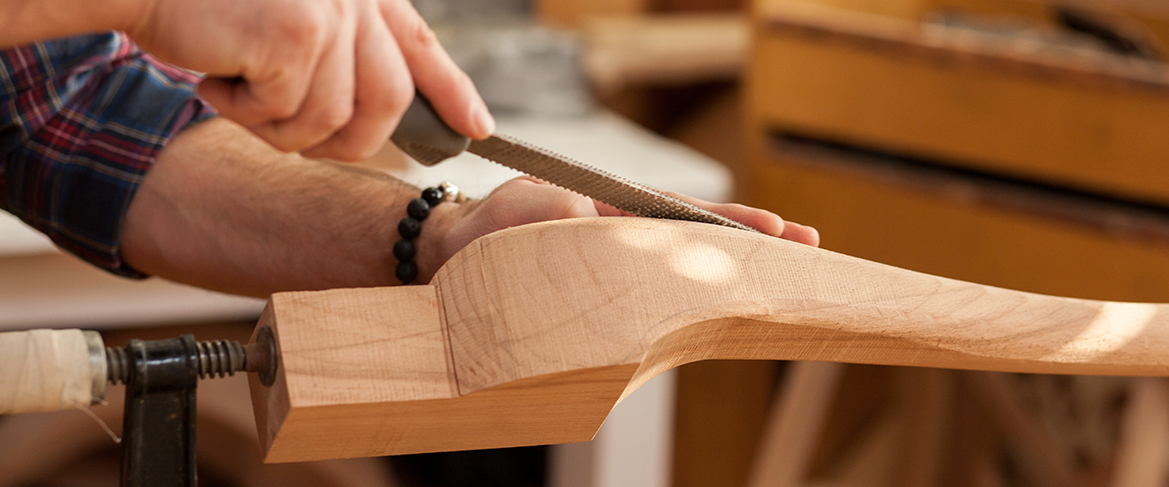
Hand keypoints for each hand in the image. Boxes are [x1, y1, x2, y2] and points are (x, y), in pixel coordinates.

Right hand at [129, 0, 491, 160]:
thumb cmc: (212, 12)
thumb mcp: (292, 27)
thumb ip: (345, 58)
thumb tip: (388, 121)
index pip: (421, 48)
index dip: (452, 92)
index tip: (478, 129)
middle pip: (386, 103)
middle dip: (346, 141)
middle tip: (295, 138)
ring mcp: (329, 13)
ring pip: (331, 119)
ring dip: (276, 127)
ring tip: (237, 90)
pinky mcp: (296, 35)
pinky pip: (285, 114)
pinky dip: (242, 113)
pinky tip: (215, 75)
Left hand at [416, 177, 819, 280]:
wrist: (450, 260)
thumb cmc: (485, 231)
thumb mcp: (522, 213)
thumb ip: (563, 215)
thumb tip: (600, 226)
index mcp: (610, 207)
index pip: (681, 212)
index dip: (730, 221)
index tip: (775, 228)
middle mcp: (620, 235)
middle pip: (697, 237)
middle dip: (751, 243)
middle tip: (807, 246)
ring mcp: (613, 266)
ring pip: (682, 269)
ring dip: (729, 275)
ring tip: (781, 278)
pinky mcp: (600, 296)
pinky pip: (653, 301)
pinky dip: (690, 305)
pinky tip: (719, 314)